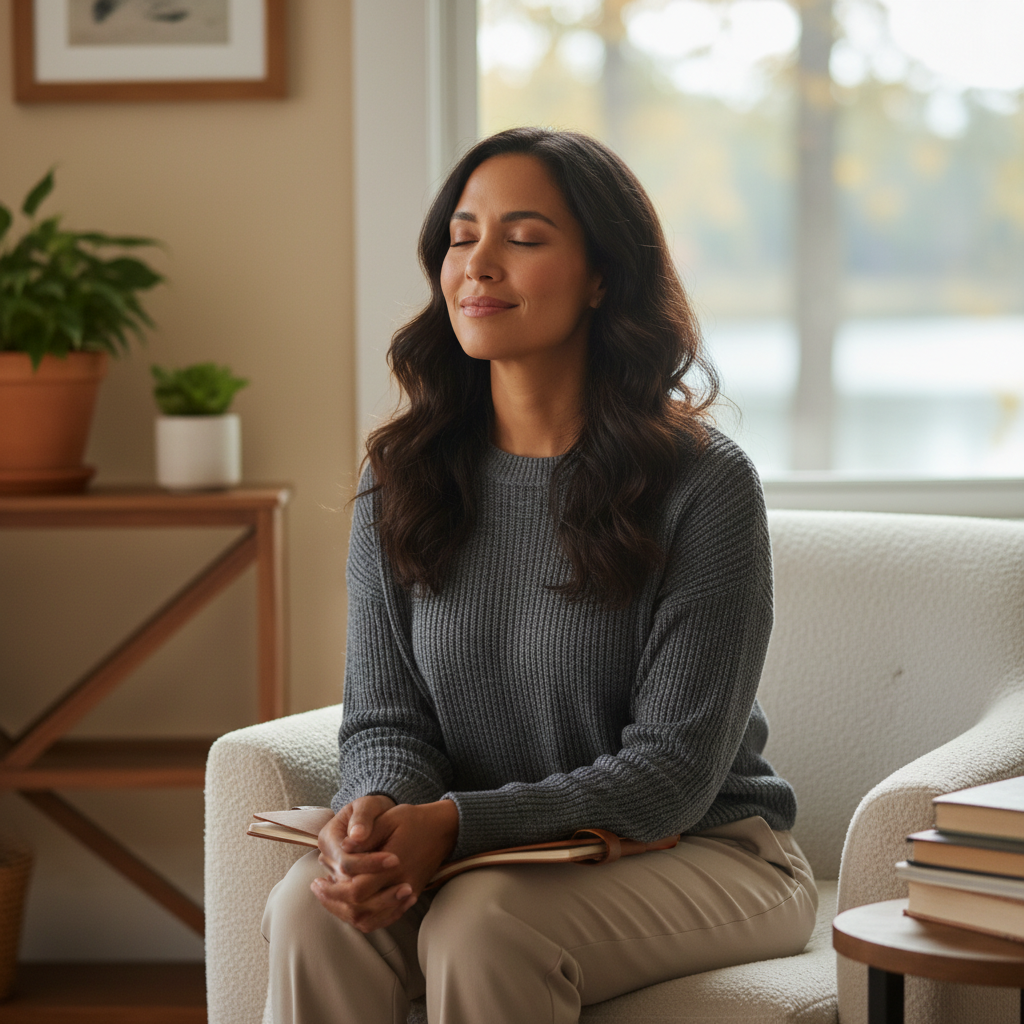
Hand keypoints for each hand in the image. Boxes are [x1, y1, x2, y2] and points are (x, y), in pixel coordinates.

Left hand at [311, 798, 458, 932]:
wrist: (444, 829)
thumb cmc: (414, 820)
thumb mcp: (389, 818)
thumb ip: (366, 835)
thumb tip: (343, 847)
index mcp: (393, 865)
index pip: (356, 891)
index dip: (333, 891)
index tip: (317, 881)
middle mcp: (400, 885)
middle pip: (361, 911)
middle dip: (335, 904)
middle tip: (318, 889)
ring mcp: (406, 894)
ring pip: (371, 920)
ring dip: (346, 914)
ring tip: (330, 899)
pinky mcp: (410, 897)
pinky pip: (385, 919)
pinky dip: (365, 918)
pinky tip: (351, 906)